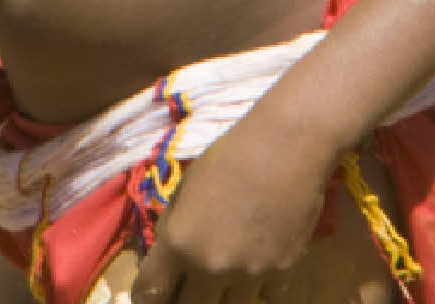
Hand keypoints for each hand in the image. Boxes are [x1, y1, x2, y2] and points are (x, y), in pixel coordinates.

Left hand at [129, 118, 335, 303]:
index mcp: (178, 243)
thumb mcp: (185, 189)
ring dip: (223, 297)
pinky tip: (259, 268)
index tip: (153, 296)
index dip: (146, 298)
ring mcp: (248, 274)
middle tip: (189, 289)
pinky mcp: (282, 272)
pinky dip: (259, 289)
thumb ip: (174, 230)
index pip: (149, 293)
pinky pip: (265, 298)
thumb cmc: (230, 155)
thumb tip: (167, 260)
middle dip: (185, 299)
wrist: (287, 145)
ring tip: (225, 277)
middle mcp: (210, 267)